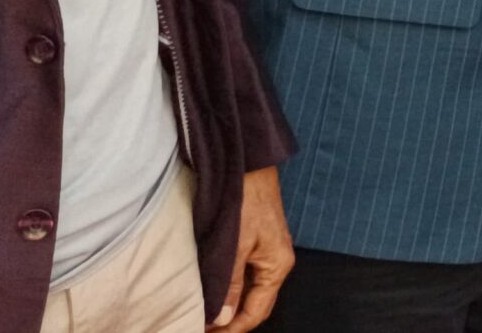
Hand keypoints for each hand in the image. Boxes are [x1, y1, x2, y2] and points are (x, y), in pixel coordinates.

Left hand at [217, 166, 292, 328]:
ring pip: (251, 289)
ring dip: (231, 304)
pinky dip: (233, 286)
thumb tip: (222, 317)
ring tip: (206, 313)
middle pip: (257, 304)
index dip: (233, 329)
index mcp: (277, 266)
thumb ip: (229, 283)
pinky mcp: (260, 240)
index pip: (256, 312)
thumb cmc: (245, 200)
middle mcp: (277, 261)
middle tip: (204, 328)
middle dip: (232, 320)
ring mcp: (270, 251)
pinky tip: (216, 288)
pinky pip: (248, 274)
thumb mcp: (234, 246)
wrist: (249, 164)